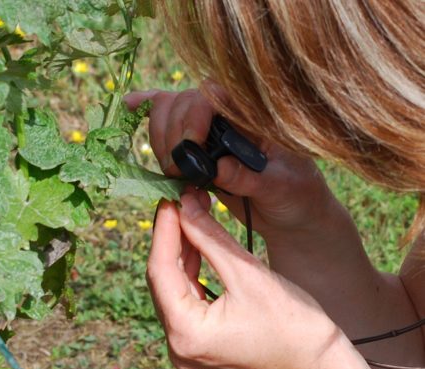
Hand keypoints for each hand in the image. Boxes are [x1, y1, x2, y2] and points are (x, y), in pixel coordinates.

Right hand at [124, 89, 338, 240]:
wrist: (291, 213)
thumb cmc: (298, 194)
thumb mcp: (282, 186)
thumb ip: (251, 177)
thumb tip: (218, 168)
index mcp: (252, 116)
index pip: (214, 95)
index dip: (194, 116)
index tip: (191, 148)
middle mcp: (227, 117)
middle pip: (182, 102)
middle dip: (171, 135)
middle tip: (179, 171)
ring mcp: (209, 133)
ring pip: (168, 114)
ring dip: (159, 141)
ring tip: (172, 172)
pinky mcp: (196, 151)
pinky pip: (168, 128)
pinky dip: (148, 116)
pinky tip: (130, 106)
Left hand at [147, 189, 374, 368]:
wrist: (317, 362)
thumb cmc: (292, 325)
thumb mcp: (248, 273)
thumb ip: (210, 237)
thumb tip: (185, 203)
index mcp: (187, 333)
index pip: (160, 270)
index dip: (164, 229)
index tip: (170, 197)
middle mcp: (179, 343)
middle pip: (163, 277)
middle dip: (173, 235)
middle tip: (182, 199)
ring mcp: (187, 342)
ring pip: (173, 283)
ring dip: (182, 247)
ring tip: (191, 212)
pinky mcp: (199, 336)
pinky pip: (186, 293)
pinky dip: (191, 266)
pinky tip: (197, 240)